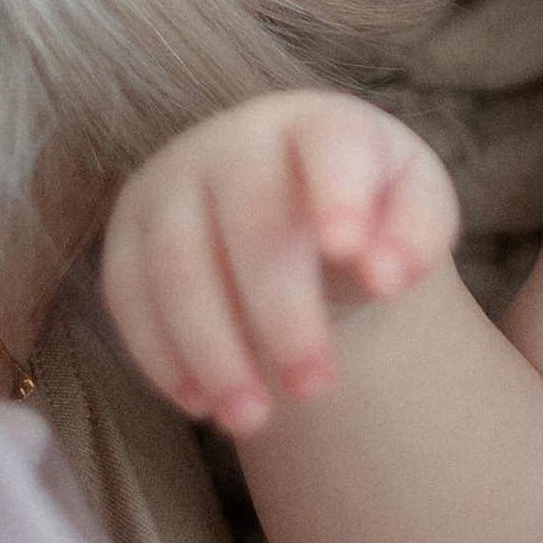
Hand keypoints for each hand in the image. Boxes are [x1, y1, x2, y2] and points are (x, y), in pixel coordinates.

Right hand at [102, 93, 459, 435]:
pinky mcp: (126, 232)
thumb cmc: (369, 208)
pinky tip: (202, 403)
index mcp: (322, 123)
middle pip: (254, 226)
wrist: (293, 203)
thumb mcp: (413, 211)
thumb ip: (415, 236)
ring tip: (252, 420)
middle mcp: (239, 140)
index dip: (339, 194)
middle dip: (284, 316)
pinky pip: (131, 298)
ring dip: (214, 353)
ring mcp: (173, 181)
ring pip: (180, 269)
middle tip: (316, 387)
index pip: (332, 145)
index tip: (350, 250)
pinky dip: (163, 357)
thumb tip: (387, 275)